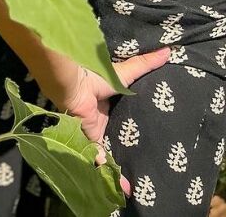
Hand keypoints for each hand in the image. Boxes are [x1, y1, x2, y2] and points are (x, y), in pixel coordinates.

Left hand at [62, 46, 170, 196]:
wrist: (72, 80)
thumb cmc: (95, 74)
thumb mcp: (124, 73)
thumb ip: (143, 65)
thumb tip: (167, 51)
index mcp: (108, 106)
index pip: (122, 121)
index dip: (133, 130)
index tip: (148, 140)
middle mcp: (101, 120)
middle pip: (115, 139)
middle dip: (125, 151)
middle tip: (144, 165)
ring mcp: (94, 131)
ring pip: (107, 152)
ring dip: (117, 167)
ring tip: (134, 184)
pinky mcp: (90, 139)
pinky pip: (99, 158)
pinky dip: (109, 171)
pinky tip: (124, 187)